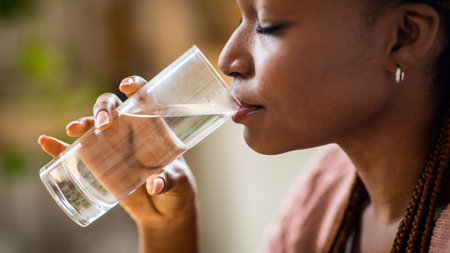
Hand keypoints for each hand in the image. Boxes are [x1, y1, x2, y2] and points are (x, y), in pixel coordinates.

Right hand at [38, 75, 197, 228]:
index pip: (143, 99)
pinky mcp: (100, 165)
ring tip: (74, 129)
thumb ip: (168, 181)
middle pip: (114, 108)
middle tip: (103, 122)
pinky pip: (76, 153)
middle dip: (104, 108)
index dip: (135, 86)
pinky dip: (59, 147)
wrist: (164, 212)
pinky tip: (46, 142)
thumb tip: (154, 185)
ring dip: (83, 122)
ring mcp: (113, 147)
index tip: (127, 86)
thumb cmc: (177, 190)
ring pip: (93, 126)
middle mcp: (131, 131)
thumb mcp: (178, 183)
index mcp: (154, 128)